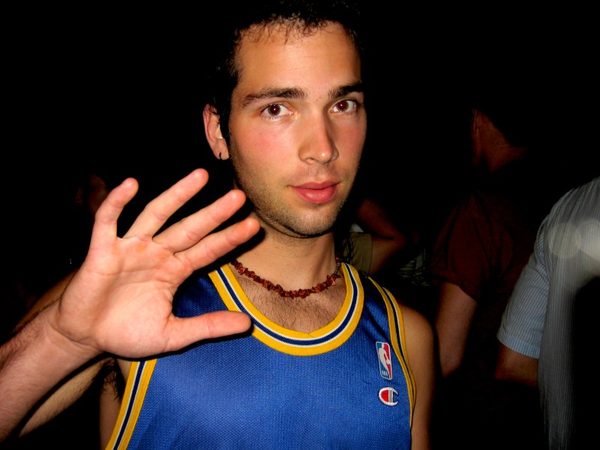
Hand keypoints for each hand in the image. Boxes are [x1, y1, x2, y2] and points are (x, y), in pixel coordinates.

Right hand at [49, 168, 258, 357]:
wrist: (84, 337)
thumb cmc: (127, 332)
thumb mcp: (173, 335)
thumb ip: (208, 326)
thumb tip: (247, 323)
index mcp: (174, 271)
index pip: (207, 250)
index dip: (229, 238)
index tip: (254, 226)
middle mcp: (156, 253)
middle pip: (190, 228)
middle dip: (214, 213)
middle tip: (239, 197)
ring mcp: (130, 248)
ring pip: (157, 215)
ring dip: (177, 195)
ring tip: (201, 176)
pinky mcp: (102, 250)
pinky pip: (108, 221)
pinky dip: (116, 202)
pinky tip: (130, 184)